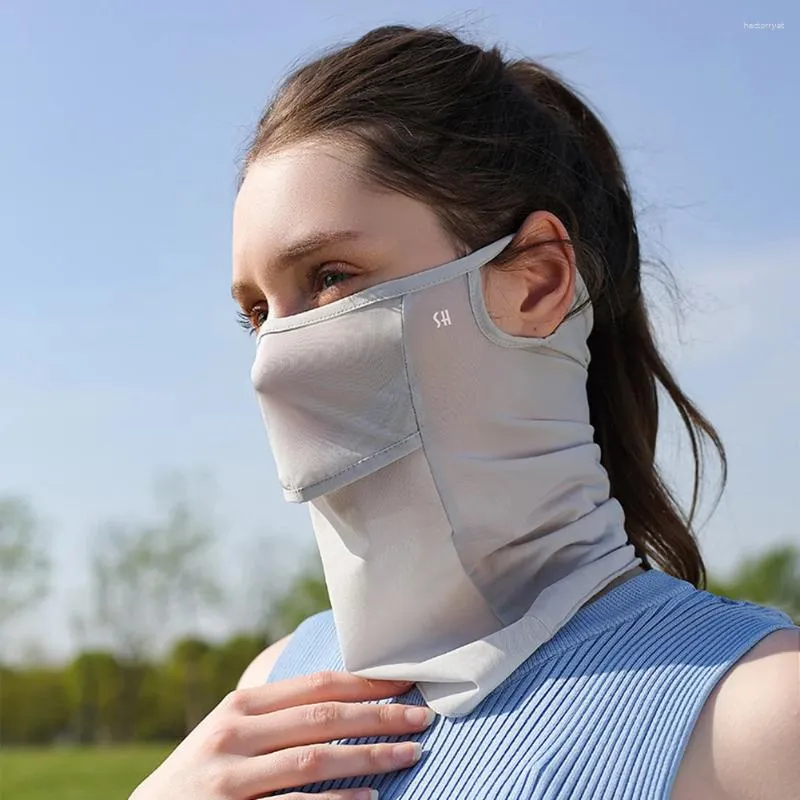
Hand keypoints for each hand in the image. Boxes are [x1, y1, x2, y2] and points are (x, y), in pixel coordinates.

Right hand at [129, 671, 433, 798]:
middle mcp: (234, 735)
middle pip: (323, 718)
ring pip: (315, 759)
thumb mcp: (231, 733)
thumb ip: (277, 713)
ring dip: (370, 757)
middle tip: (422, 718)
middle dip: (379, 716)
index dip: (365, 682)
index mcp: (241, 706)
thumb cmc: (202, 773)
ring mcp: (230, 779)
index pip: (316, 686)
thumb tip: (348, 696)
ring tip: (410, 755)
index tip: (406, 681)